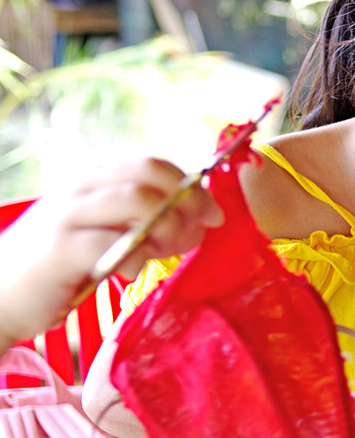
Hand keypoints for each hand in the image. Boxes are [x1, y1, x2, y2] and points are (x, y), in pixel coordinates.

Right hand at [0, 158, 223, 346]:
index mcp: (93, 179)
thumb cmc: (58, 267)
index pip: (152, 164)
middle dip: (188, 201)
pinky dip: (136, 257)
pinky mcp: (60, 249)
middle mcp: (80, 188)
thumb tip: (198, 223)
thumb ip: (145, 225)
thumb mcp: (105, 236)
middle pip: (149, 173)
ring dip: (167, 226)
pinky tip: (132, 273)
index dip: (192, 186)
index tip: (214, 215)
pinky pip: (113, 243)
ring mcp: (67, 215)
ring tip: (166, 251)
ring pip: (136, 200)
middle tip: (201, 231)